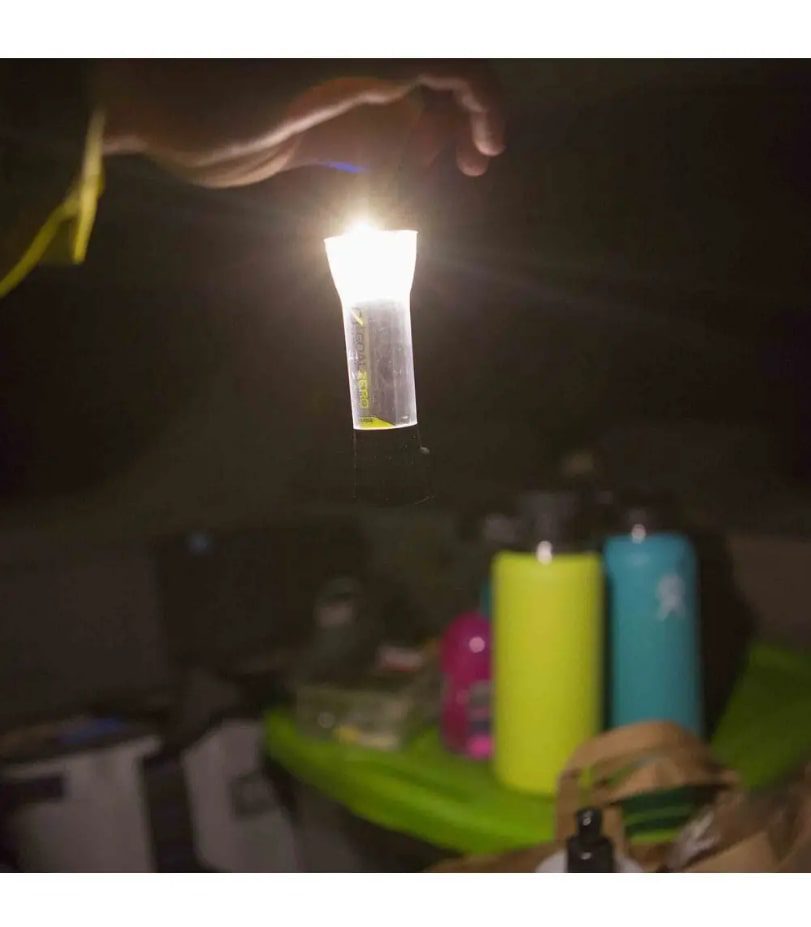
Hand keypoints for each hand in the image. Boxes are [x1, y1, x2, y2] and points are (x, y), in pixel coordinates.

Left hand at [94, 60, 504, 187]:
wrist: (147, 107)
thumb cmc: (208, 91)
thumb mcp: (300, 97)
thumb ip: (369, 96)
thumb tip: (430, 112)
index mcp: (353, 44)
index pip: (438, 52)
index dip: (476, 93)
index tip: (487, 144)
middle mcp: (352, 58)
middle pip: (431, 74)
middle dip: (460, 115)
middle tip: (470, 163)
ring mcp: (336, 89)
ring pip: (408, 106)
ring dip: (430, 138)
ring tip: (438, 171)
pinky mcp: (317, 123)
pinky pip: (375, 136)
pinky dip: (394, 158)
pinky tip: (398, 179)